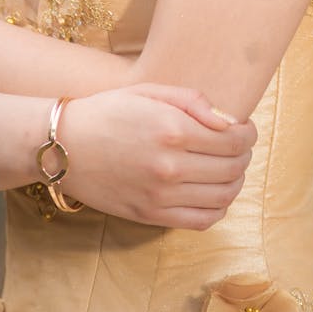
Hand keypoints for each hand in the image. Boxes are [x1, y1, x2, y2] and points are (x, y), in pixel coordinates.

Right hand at [57, 83, 256, 229]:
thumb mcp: (149, 90)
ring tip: (227, 167)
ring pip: (224, 196)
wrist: (64, 144)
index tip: (245, 129)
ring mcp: (161, 195)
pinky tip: (213, 192)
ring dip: (235, 181)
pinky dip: (218, 208)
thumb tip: (229, 122)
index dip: (248, 134)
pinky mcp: (151, 215)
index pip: (235, 140)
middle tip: (238, 146)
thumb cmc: (107, 110)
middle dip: (244, 155)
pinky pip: (202, 220)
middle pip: (234, 168)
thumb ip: (193, 102)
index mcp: (173, 130)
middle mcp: (171, 166)